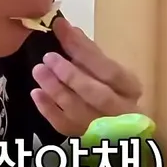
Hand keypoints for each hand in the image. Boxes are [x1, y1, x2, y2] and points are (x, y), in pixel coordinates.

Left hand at [31, 17, 142, 136]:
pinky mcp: (83, 138)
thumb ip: (88, 52)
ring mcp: (102, 129)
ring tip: (38, 71)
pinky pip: (64, 126)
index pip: (110, 70)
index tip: (62, 30)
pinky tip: (36, 93)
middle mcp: (121, 111)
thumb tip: (65, 28)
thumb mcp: (105, 69)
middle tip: (48, 58)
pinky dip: (49, 109)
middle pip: (97, 94)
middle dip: (71, 75)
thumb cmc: (109, 90)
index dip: (84, 50)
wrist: (115, 129)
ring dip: (56, 90)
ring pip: (79, 111)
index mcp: (130, 88)